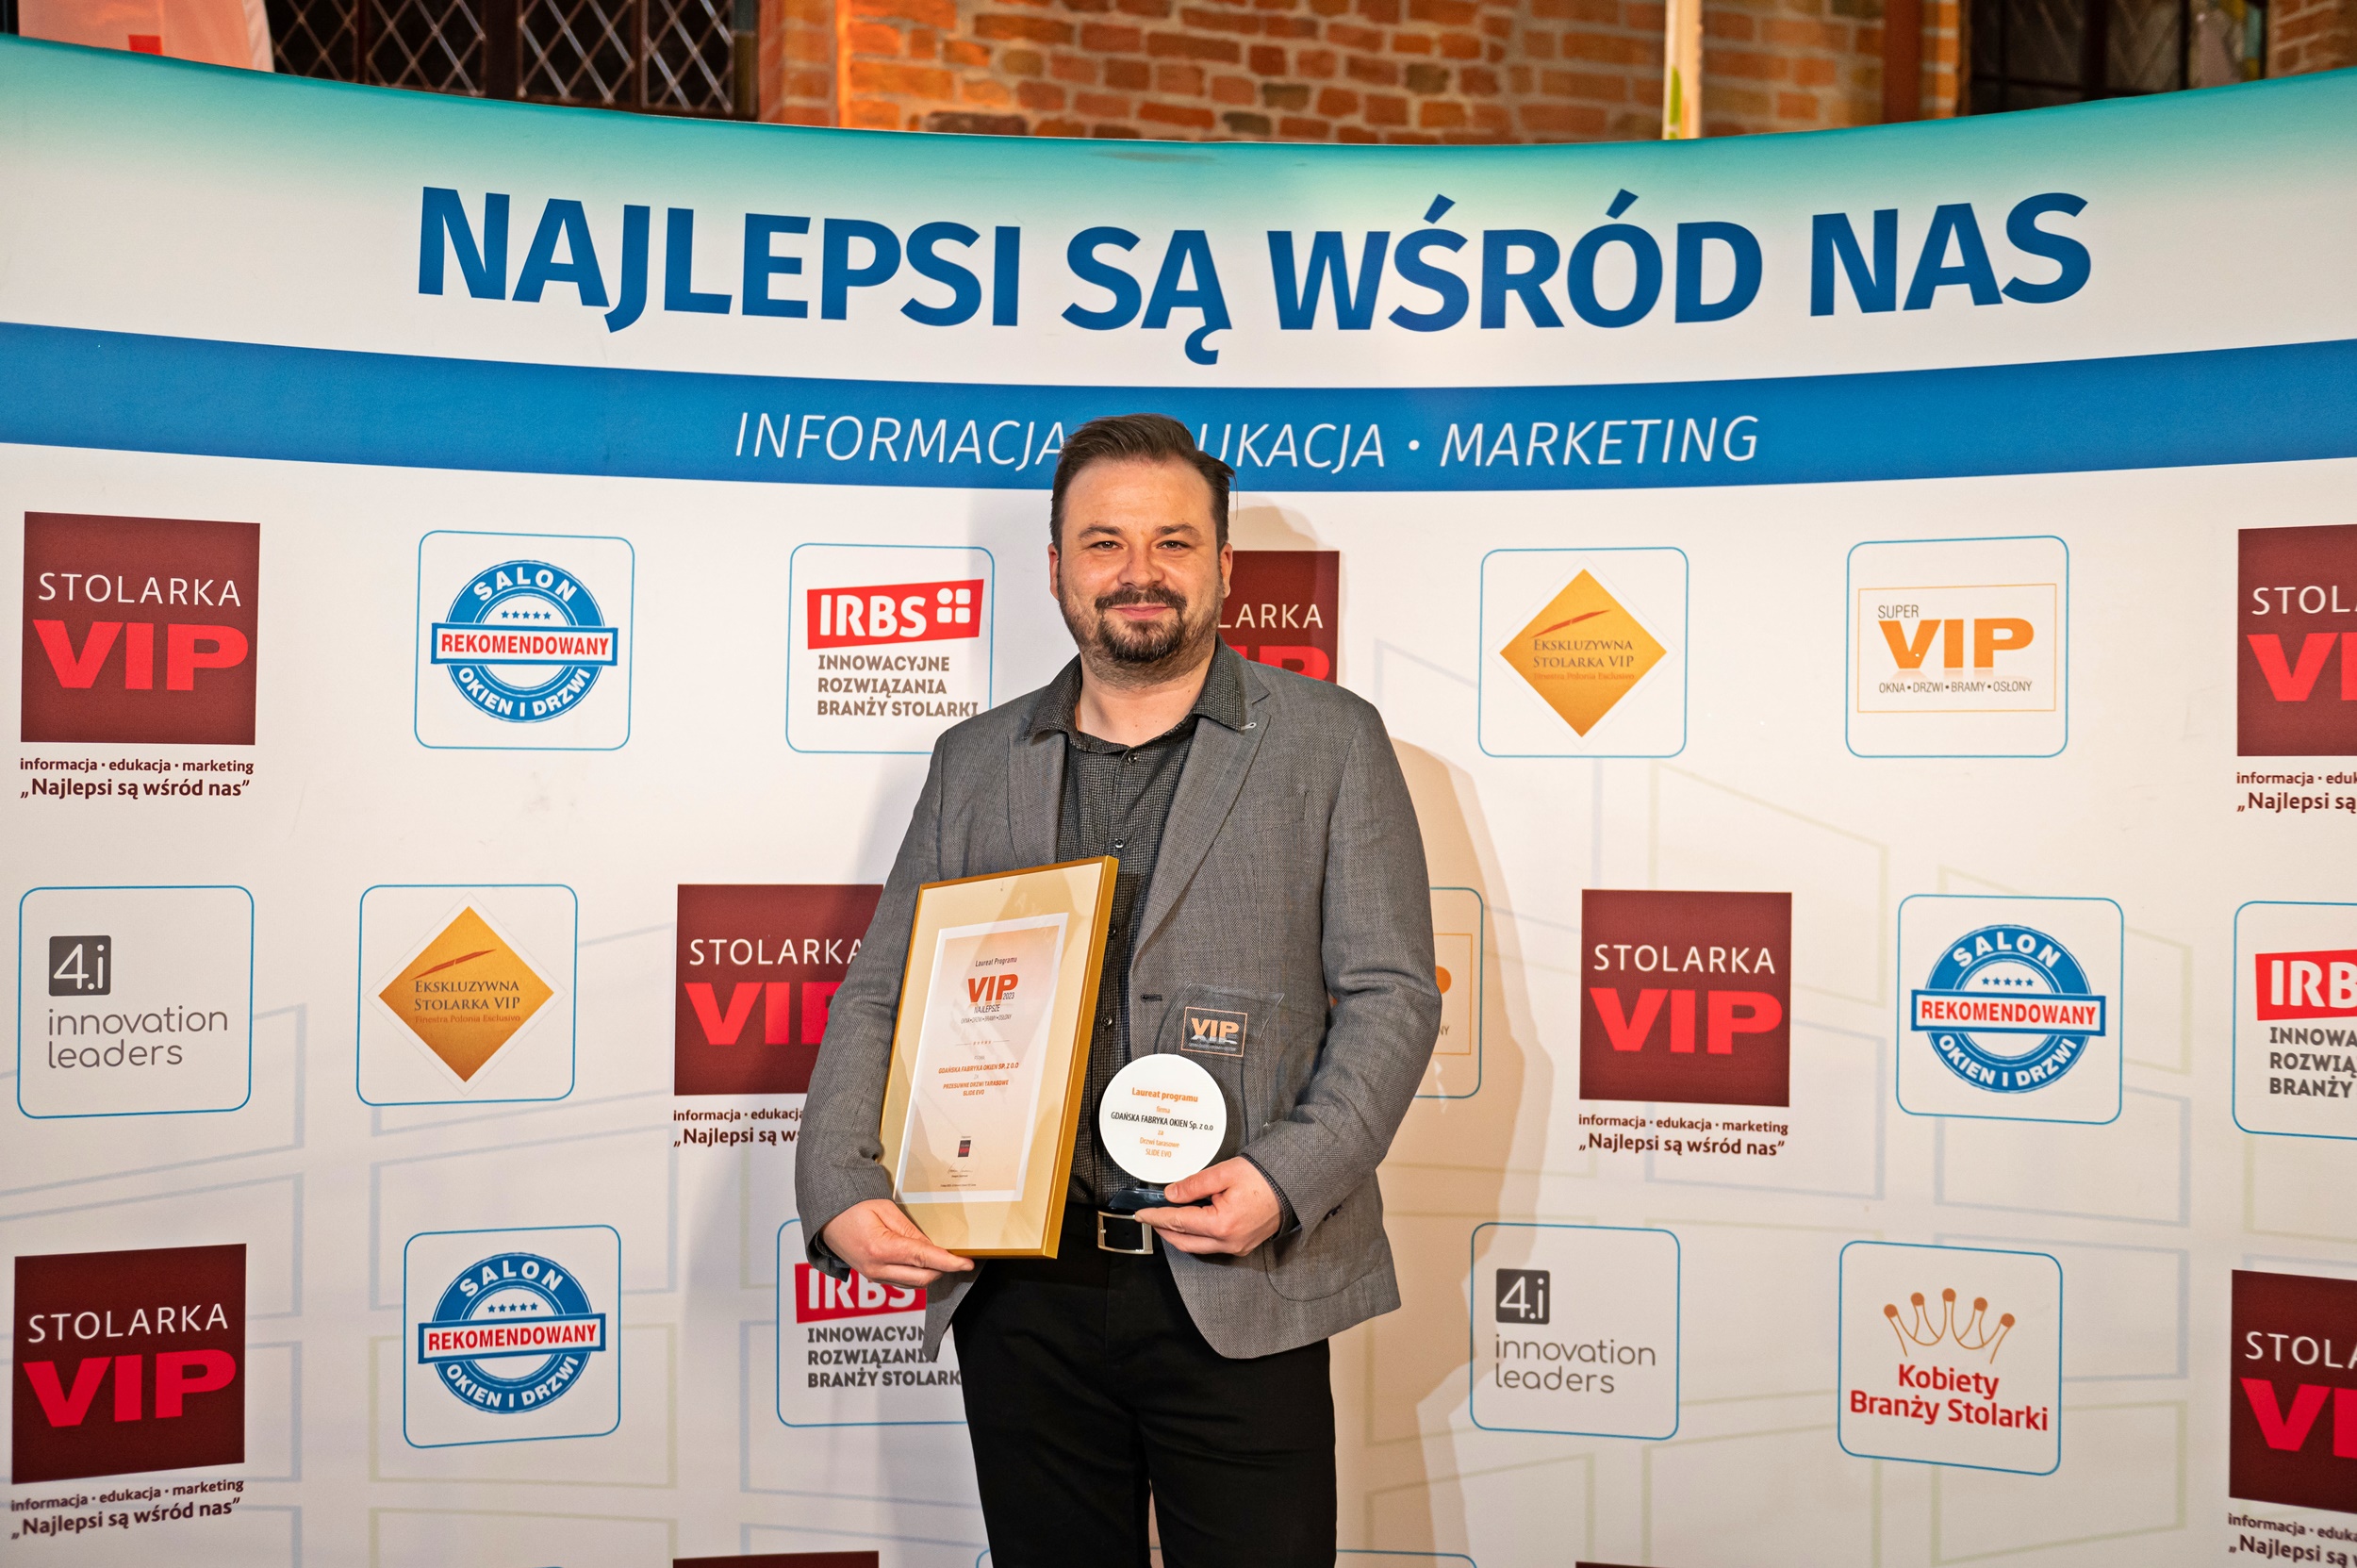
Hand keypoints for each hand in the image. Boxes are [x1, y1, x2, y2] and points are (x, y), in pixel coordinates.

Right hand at [819, 1198, 974, 1287]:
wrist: (827, 1218)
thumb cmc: (852, 1208)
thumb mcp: (886, 1210)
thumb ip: (910, 1231)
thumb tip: (932, 1247)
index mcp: (880, 1249)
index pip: (923, 1259)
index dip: (949, 1262)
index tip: (967, 1263)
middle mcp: (877, 1269)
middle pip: (923, 1278)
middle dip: (944, 1269)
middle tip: (957, 1257)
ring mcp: (874, 1277)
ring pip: (914, 1284)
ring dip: (931, 1273)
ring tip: (941, 1257)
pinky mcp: (874, 1278)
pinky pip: (903, 1282)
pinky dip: (917, 1274)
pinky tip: (922, 1262)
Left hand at [1136, 1158, 1282, 1255]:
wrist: (1293, 1185)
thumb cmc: (1264, 1177)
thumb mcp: (1224, 1173)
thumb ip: (1194, 1185)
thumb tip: (1171, 1194)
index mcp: (1222, 1224)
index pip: (1179, 1222)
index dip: (1157, 1217)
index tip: (1142, 1213)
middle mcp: (1228, 1242)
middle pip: (1185, 1242)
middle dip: (1163, 1230)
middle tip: (1150, 1218)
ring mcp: (1237, 1247)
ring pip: (1197, 1247)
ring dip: (1179, 1235)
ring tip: (1166, 1220)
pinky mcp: (1242, 1246)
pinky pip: (1211, 1246)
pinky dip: (1196, 1237)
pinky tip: (1190, 1224)